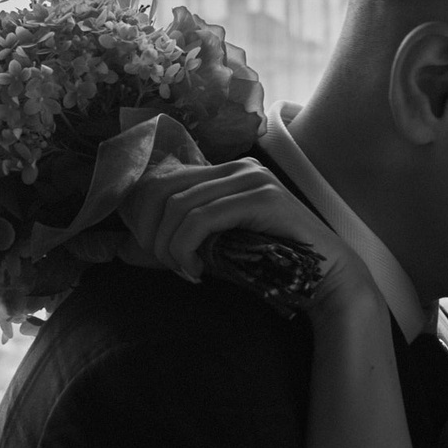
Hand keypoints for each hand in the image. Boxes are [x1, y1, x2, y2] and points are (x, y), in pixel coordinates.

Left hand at [117, 158, 371, 320]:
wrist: (326, 280)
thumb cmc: (272, 267)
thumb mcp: (218, 247)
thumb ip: (181, 240)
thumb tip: (121, 251)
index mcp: (228, 172)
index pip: (165, 183)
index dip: (147, 221)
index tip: (158, 257)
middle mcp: (239, 167)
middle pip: (166, 192)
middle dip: (155, 235)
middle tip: (169, 268)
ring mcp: (252, 179)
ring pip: (180, 207)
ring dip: (171, 247)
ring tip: (186, 272)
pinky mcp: (262, 197)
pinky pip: (202, 219)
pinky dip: (188, 248)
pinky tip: (198, 271)